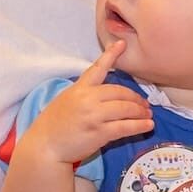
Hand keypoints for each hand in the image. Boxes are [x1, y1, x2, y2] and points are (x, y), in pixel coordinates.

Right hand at [19, 41, 152, 165]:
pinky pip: (125, 127)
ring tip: (148, 115)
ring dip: (140, 112)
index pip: (97, 68)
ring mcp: (94, 115)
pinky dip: (139, 126)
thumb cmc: (54, 125)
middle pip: (120, 92)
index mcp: (79, 88)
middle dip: (135, 99)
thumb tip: (107, 94)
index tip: (122, 44)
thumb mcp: (66, 100)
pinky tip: (148, 126)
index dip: (111, 55)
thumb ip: (85, 93)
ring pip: (126, 109)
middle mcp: (87, 99)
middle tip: (145, 104)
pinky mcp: (99, 132)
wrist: (44, 147)